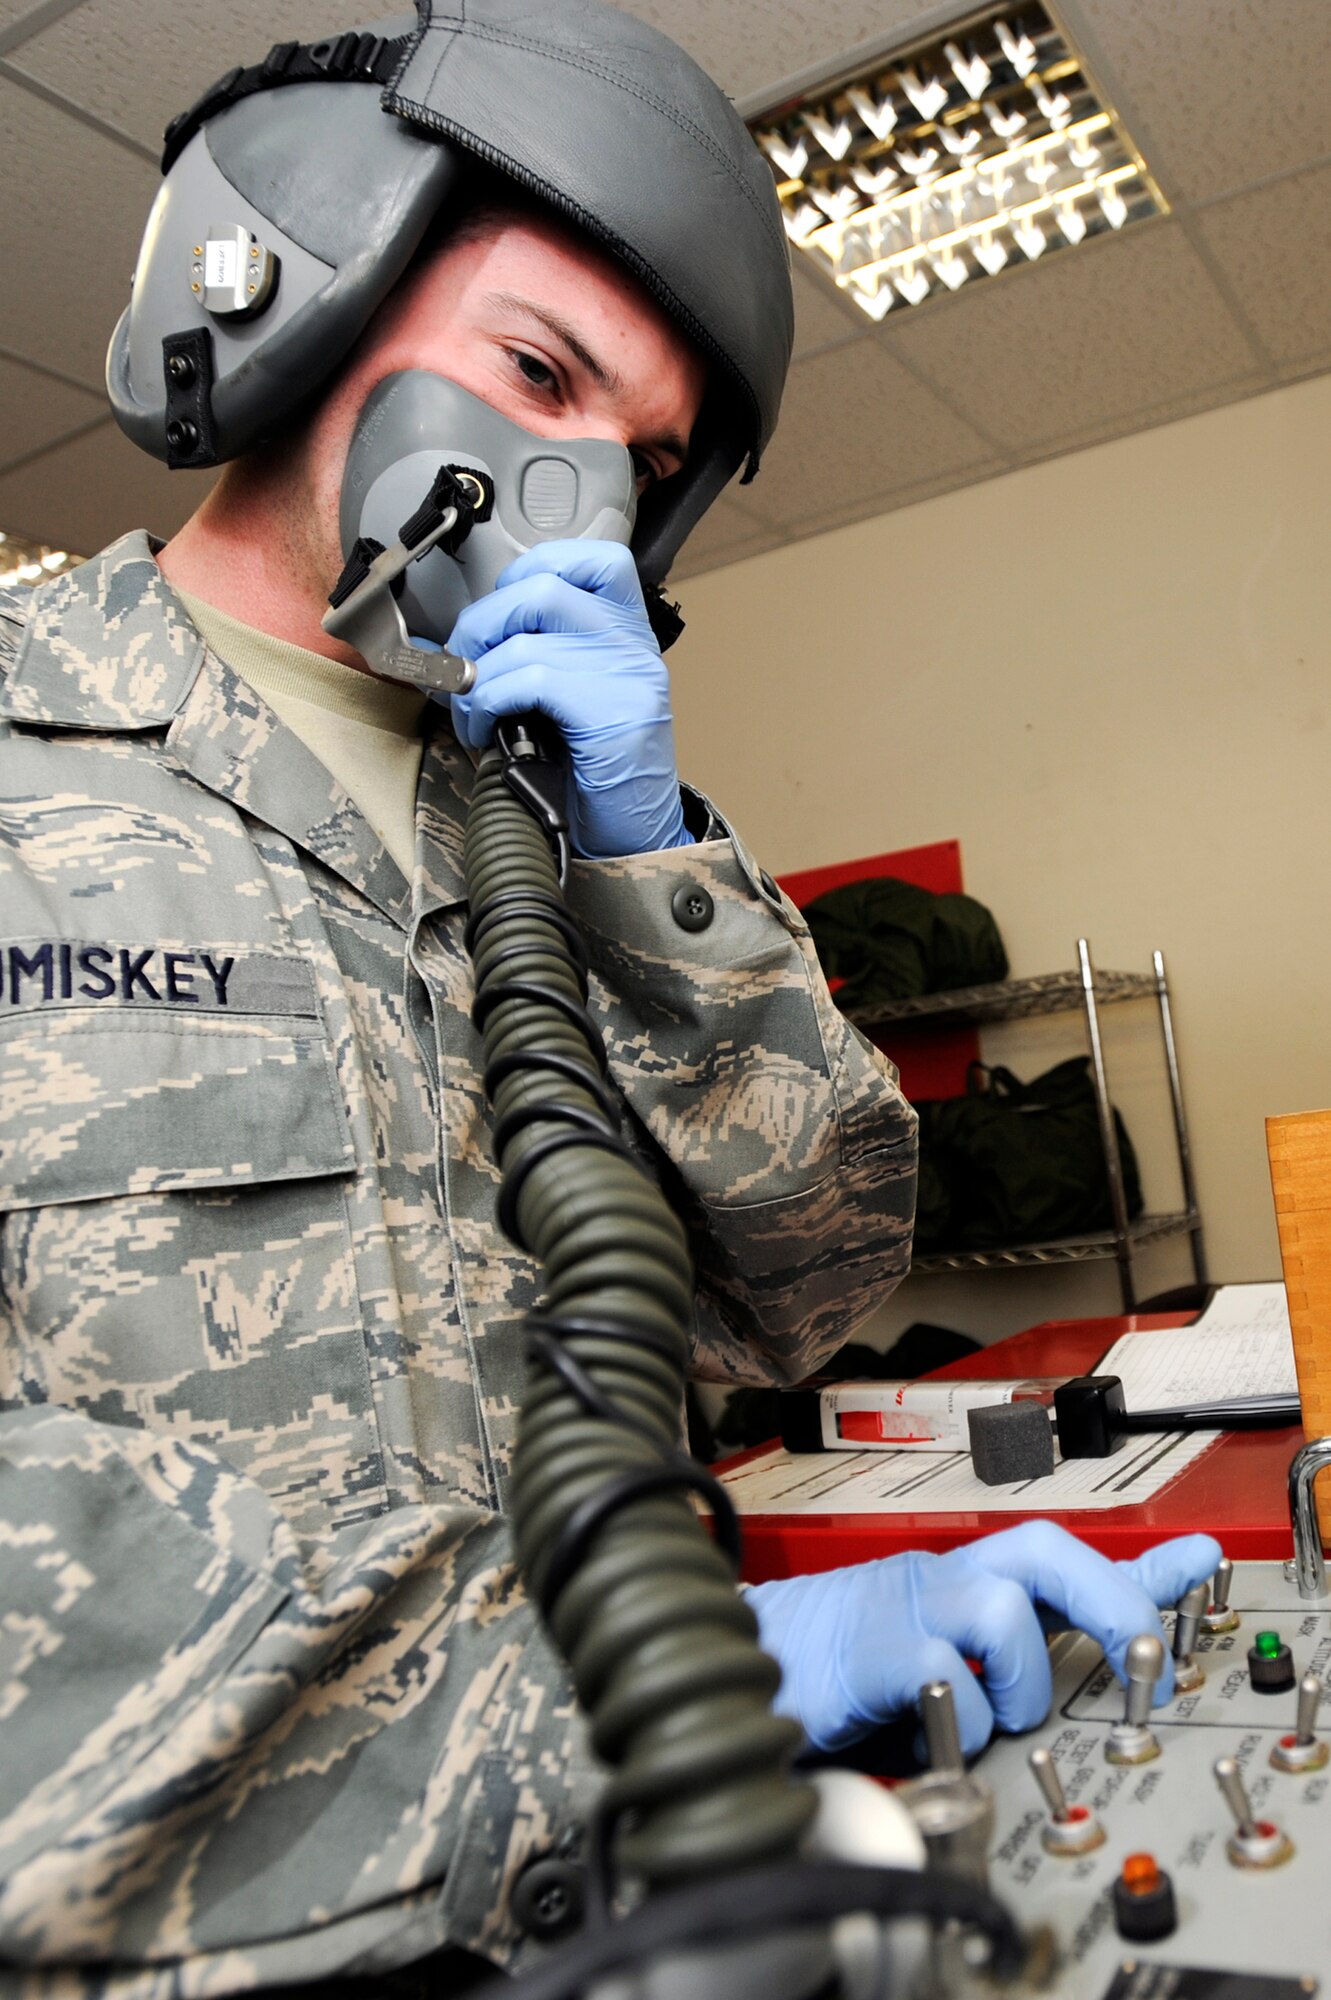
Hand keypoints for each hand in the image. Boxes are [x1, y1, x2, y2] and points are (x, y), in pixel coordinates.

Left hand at [447, 540, 691, 859]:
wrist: (633, 836)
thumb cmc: (590, 773)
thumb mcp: (559, 701)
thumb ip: (518, 660)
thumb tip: (438, 648)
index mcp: (626, 630)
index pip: (590, 557)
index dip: (530, 568)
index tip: (500, 608)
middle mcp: (632, 643)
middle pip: (539, 588)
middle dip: (479, 627)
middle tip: (463, 673)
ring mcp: (628, 674)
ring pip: (525, 638)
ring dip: (477, 678)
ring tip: (473, 715)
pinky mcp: (613, 712)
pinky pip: (529, 680)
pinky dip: (489, 703)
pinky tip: (487, 729)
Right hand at [748, 1521, 1221, 1756]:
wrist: (748, 1657)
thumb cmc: (838, 1662)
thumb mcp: (940, 1660)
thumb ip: (1001, 1665)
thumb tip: (1065, 1685)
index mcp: (964, 1583)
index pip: (1066, 1561)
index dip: (1139, 1564)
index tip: (1201, 1561)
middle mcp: (943, 1580)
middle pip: (1045, 1550)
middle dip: (1108, 1596)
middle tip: (1134, 1654)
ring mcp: (906, 1606)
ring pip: (1002, 1608)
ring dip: (1019, 1678)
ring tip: (992, 1716)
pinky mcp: (869, 1649)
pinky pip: (940, 1670)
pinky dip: (957, 1713)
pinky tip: (936, 1734)